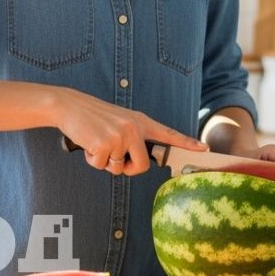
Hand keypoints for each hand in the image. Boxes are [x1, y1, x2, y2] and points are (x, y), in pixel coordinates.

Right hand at [54, 88, 206, 176]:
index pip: (169, 133)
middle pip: (143, 165)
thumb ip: (133, 138)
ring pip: (119, 169)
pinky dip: (92, 160)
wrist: (70, 106)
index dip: (187, 143)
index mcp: (141, 121)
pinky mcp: (104, 143)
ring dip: (106, 162)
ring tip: (97, 142)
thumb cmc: (94, 118)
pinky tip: (88, 143)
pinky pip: (102, 166)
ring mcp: (120, 135)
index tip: (204, 149)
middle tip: (114, 157)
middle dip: (128, 169)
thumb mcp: (120, 122)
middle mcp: (134, 127)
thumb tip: (138, 162)